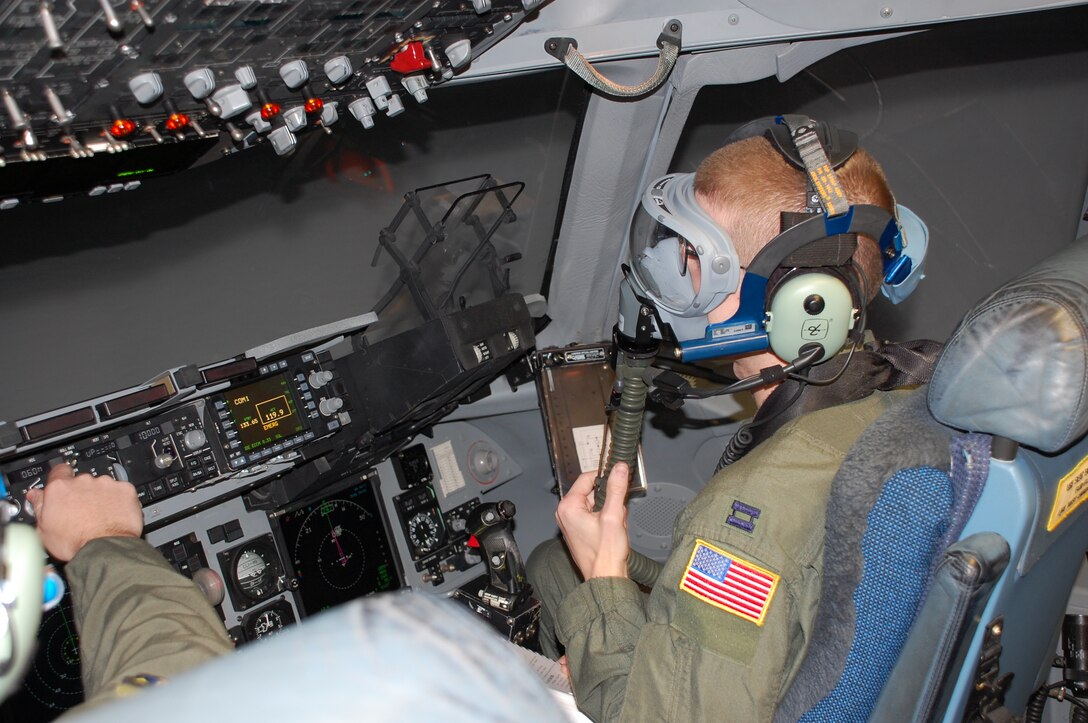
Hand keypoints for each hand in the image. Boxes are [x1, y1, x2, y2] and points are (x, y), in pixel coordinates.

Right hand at [25, 464, 142, 561]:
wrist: (104, 550)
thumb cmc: (73, 543)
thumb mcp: (44, 529)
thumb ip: (39, 506)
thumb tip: (35, 495)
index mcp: (60, 488)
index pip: (59, 471)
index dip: (61, 479)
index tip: (63, 487)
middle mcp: (83, 481)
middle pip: (81, 481)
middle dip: (82, 493)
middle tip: (82, 511)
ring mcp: (105, 484)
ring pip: (102, 485)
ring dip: (101, 496)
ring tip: (100, 516)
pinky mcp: (125, 490)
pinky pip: (120, 490)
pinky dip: (119, 499)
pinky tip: (114, 514)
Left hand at [555, 463, 630, 579]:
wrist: (606, 578)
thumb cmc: (605, 554)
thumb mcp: (613, 515)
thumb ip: (616, 489)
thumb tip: (618, 469)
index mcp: (568, 507)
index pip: (586, 478)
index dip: (605, 476)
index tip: (619, 477)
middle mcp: (565, 513)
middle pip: (591, 491)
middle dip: (609, 499)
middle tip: (618, 512)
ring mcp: (571, 522)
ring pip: (595, 503)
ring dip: (610, 510)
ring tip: (615, 525)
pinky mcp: (579, 530)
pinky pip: (594, 515)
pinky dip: (607, 518)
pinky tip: (613, 530)